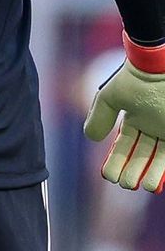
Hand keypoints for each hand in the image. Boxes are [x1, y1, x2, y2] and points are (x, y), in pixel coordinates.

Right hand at [83, 34, 164, 190]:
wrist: (161, 64)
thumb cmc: (139, 77)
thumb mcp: (111, 95)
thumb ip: (100, 116)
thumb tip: (91, 138)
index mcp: (136, 116)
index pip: (125, 145)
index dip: (116, 161)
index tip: (109, 176)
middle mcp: (153, 125)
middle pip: (142, 155)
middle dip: (133, 171)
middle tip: (126, 184)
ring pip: (160, 158)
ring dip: (152, 174)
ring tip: (145, 186)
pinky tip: (158, 181)